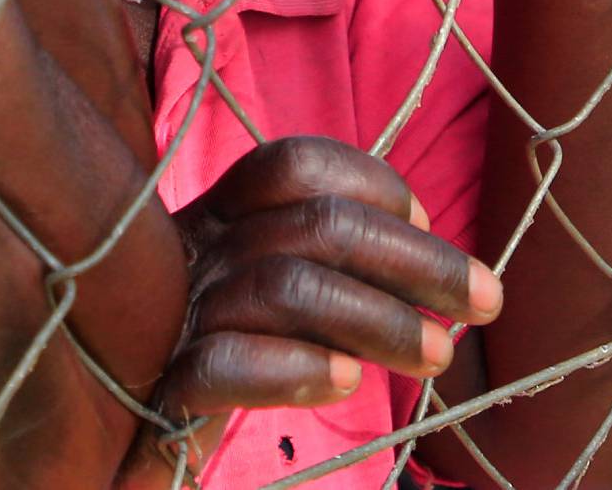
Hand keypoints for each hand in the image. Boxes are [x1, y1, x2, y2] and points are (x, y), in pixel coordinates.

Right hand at [155, 137, 500, 423]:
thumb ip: (327, 265)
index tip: (429, 220)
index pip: (294, 165)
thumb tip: (432, 254)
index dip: (370, 182)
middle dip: (414, 259)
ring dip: (378, 319)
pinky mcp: (160, 391)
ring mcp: (174, 318)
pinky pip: (226, 361)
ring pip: (286, 287)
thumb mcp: (271, 298)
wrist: (126, 446)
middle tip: (485, 299)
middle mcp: (194, 252)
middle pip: (315, 225)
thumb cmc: (216, 363)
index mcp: (218, 218)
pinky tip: (345, 382)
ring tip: (438, 355)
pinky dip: (295, 366)